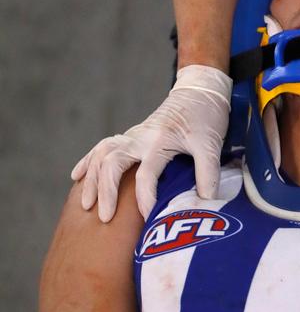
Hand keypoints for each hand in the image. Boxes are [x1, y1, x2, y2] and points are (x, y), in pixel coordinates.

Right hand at [71, 65, 231, 221]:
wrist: (199, 91)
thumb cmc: (206, 118)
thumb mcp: (211, 145)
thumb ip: (208, 174)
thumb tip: (205, 204)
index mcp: (160, 141)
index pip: (146, 175)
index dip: (146, 199)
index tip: (148, 220)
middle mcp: (140, 137)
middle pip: (112, 163)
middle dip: (106, 191)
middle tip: (104, 218)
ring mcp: (132, 135)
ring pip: (101, 155)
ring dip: (92, 179)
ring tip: (86, 205)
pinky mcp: (130, 135)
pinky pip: (102, 147)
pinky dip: (88, 161)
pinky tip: (77, 177)